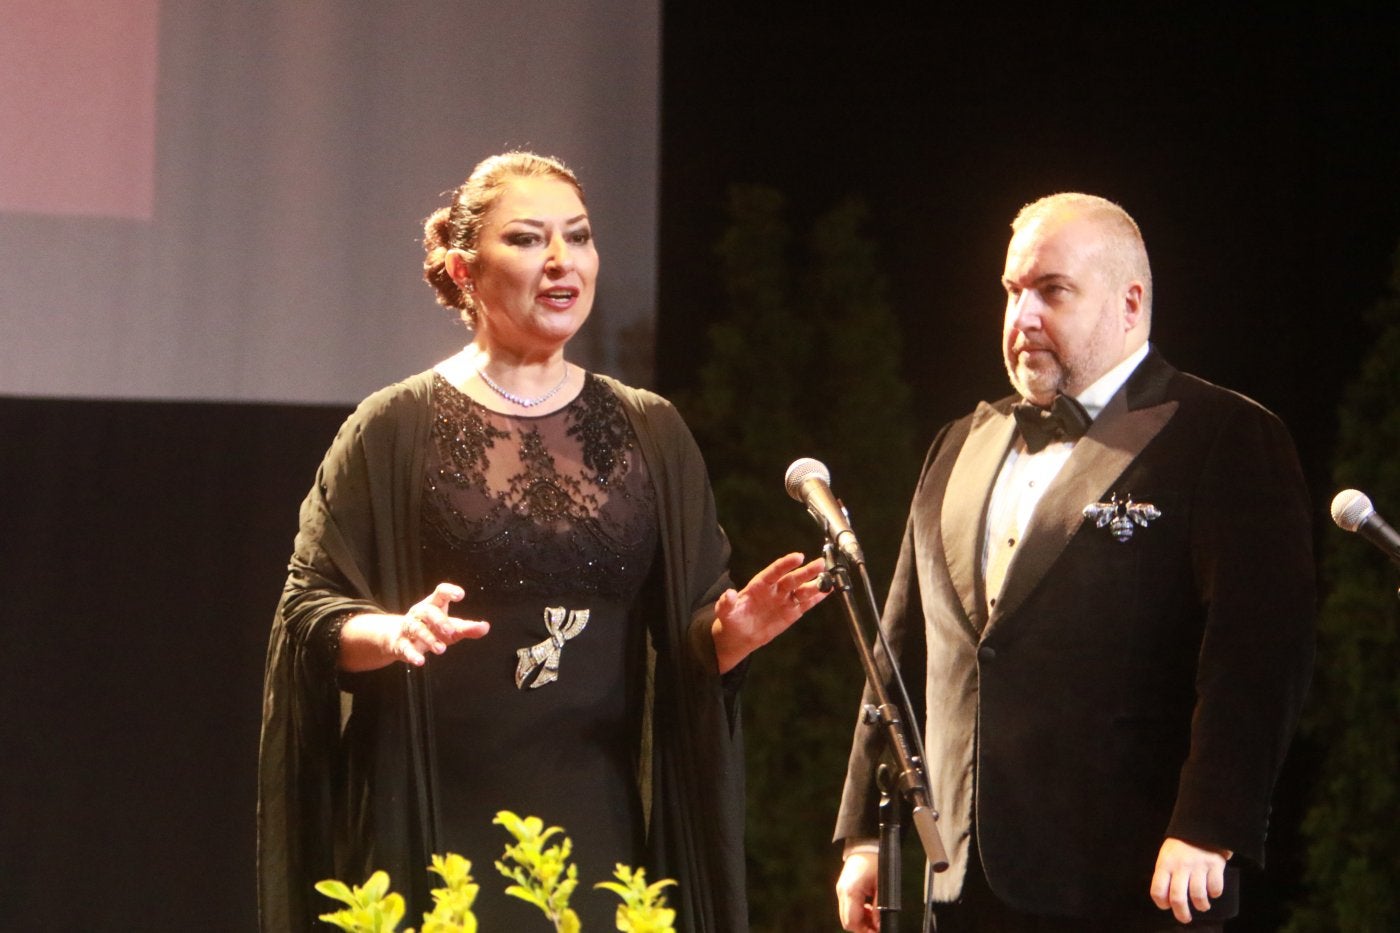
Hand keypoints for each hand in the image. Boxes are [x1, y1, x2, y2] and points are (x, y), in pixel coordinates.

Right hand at [339, 582, 489, 670]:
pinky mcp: (401, 644)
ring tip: (441, 649)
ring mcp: (409, 628)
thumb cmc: (433, 630)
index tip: (460, 595)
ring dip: (429, 639)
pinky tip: (420, 661)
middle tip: (451, 631)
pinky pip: (405, 648)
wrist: (401, 640)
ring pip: (417, 630)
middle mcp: (420, 614)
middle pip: (428, 612)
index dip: (449, 591)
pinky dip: (412, 655)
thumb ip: (468, 628)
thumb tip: (485, 627)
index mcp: (433, 605)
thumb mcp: (452, 629)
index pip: (440, 593)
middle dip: (439, 620)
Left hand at [711, 552, 827, 672]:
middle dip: (807, 571)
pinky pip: (806, 603)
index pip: (774, 571)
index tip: (798, 556)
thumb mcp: (725, 612)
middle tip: (820, 564)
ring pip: (802, 590)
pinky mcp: (791, 613)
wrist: (739, 637)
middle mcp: (774, 590)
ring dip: (815, 584)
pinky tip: (828, 591)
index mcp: (759, 585)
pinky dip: (817, 598)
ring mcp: (784, 601)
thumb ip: (727, 603)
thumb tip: (729, 593)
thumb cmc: (731, 620)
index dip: (786, 564)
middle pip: (792, 579)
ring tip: (829, 578)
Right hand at [835, 850, 879, 931]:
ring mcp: (841, 890)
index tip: (875, 932)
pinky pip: (847, 907)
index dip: (864, 931)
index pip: (852, 922)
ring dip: (860, 921)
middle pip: (847, 921)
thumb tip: (878, 924)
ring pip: (846, 915)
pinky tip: (868, 910)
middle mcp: (842, 892)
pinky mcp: (843, 888)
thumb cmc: (875, 861)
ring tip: (874, 919)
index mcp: (851, 892)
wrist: (866, 844)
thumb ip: (879, 908)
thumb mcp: (881, 886)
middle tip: (875, 928)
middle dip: (861, 928)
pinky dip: (857, 912)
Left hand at [1149, 836, 1231, 923]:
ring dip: (1201, 906)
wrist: (1202, 823)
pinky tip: (1213, 892)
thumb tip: (1167, 897)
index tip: (1167, 906)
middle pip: (1178, 898)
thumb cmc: (1182, 842)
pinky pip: (1216, 888)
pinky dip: (1215, 894)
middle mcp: (1180, 866)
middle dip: (1181, 914)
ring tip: (1202, 906)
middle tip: (1185, 918)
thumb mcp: (1167, 853)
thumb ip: (1166, 872)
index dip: (1161, 903)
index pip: (1157, 890)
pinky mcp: (1215, 864)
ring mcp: (1198, 865)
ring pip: (1198, 896)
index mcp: (1164, 863)